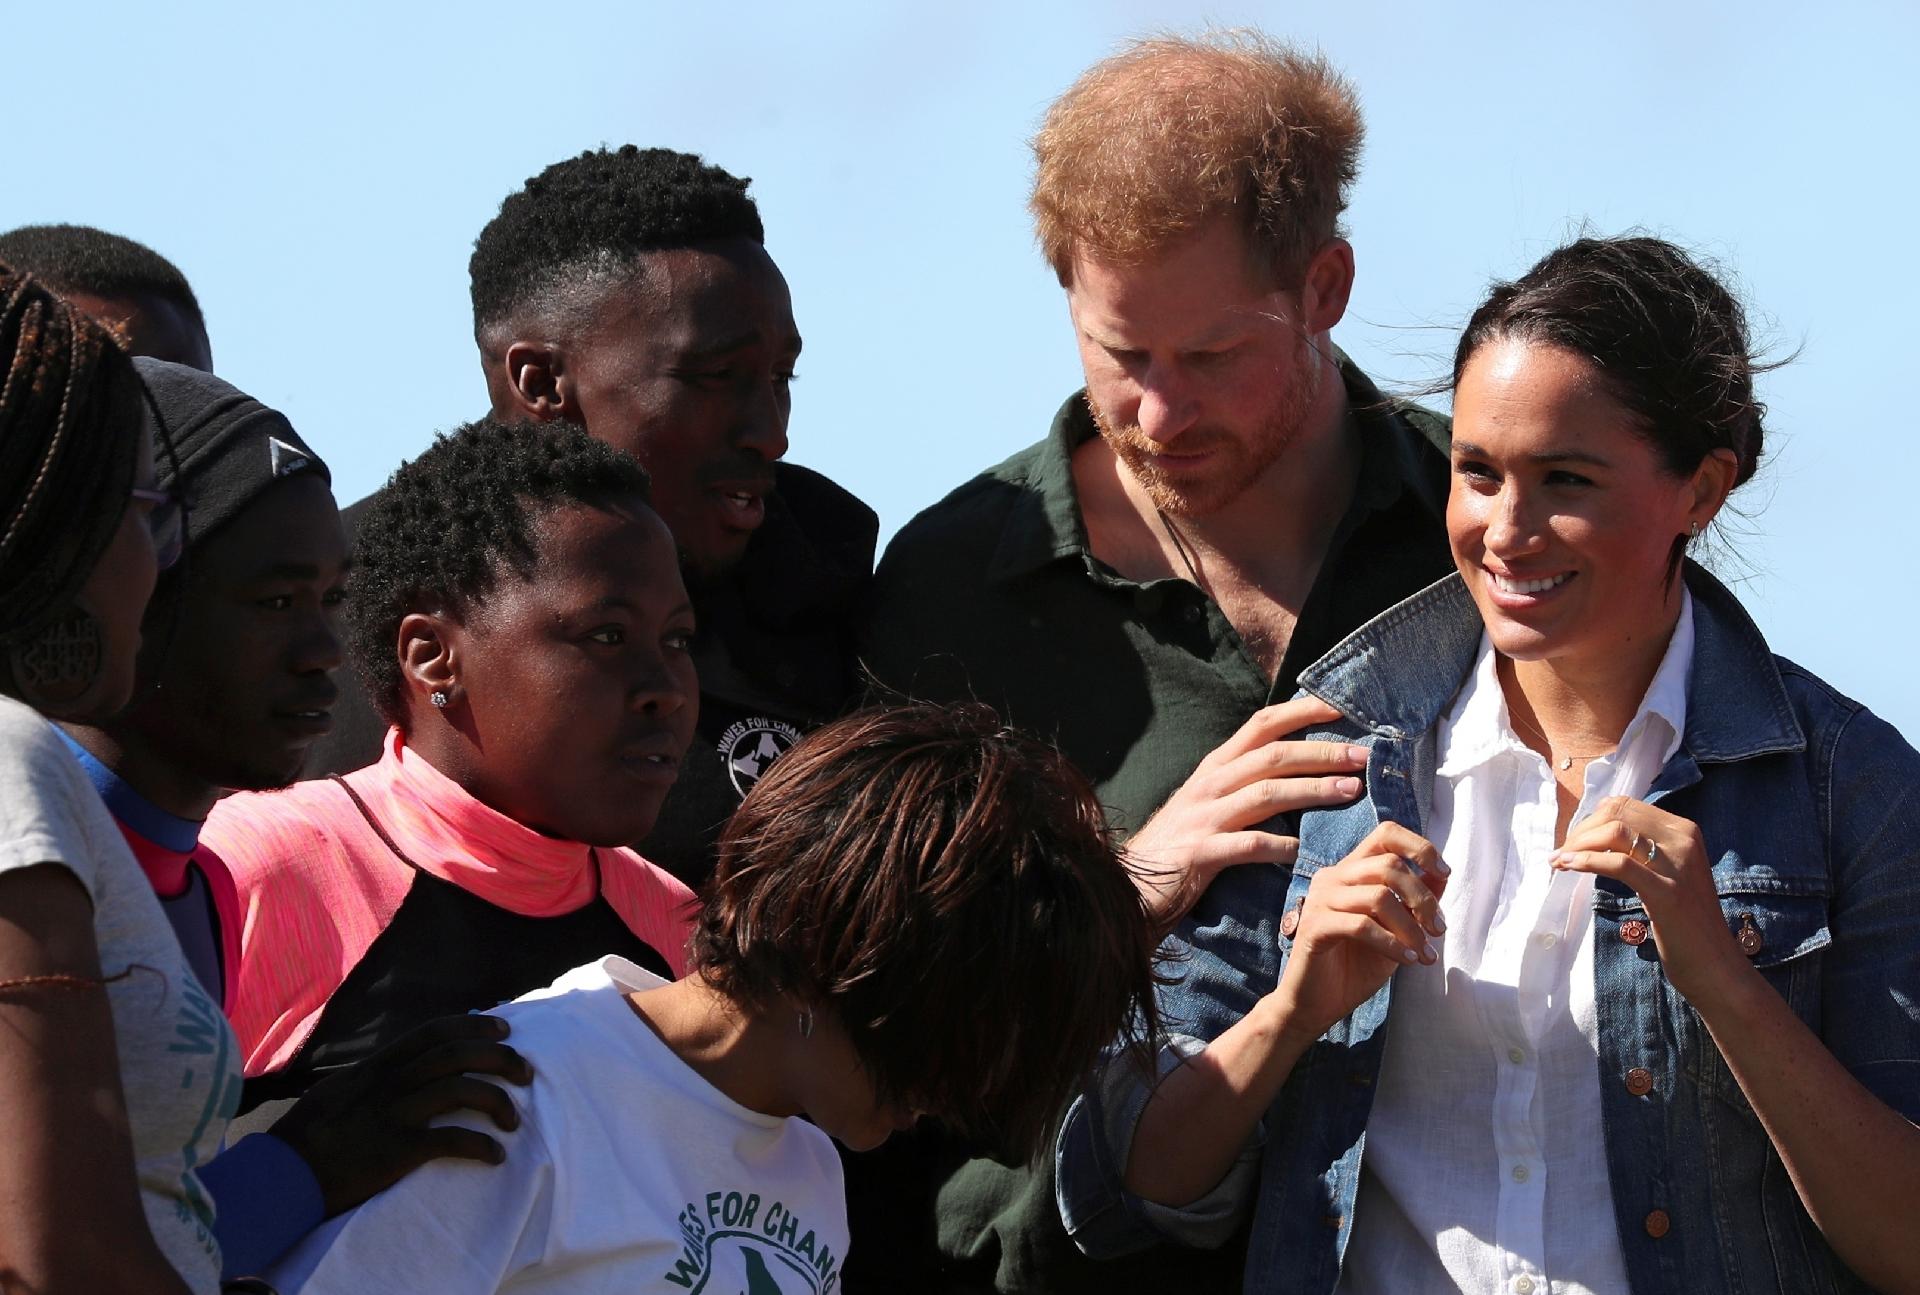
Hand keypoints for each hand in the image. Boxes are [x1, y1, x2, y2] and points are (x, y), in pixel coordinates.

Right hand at [269, 1013, 533, 1216]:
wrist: (280, 1176)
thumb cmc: (307, 1136)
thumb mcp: (339, 1091)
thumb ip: (372, 1077)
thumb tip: (402, 1066)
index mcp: (376, 1067)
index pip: (432, 1032)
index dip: (473, 1027)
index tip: (504, 1030)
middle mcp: (388, 1083)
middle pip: (455, 1055)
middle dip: (498, 1058)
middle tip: (526, 1071)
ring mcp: (392, 1115)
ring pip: (459, 1090)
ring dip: (496, 1101)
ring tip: (513, 1119)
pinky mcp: (395, 1150)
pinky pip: (450, 1140)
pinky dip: (480, 1146)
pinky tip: (495, 1156)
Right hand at [1127, 697, 1367, 924]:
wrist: (1133, 882)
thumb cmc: (1181, 842)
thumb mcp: (1211, 801)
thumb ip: (1246, 782)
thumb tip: (1298, 767)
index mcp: (1216, 766)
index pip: (1262, 725)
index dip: (1301, 712)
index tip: (1339, 709)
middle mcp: (1210, 784)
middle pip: (1273, 756)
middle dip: (1322, 753)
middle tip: (1363, 757)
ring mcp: (1204, 817)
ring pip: (1265, 794)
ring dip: (1312, 790)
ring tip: (1350, 792)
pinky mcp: (1200, 853)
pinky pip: (1246, 846)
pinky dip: (1276, 847)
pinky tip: (1300, 851)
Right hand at [1268, 822, 1448, 1042]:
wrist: (1317, 1005)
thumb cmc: (1355, 966)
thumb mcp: (1396, 930)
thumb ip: (1415, 900)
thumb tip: (1442, 873)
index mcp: (1351, 872)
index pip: (1385, 835)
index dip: (1419, 847)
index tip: (1444, 872)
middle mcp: (1333, 877)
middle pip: (1388, 865)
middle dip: (1423, 899)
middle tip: (1438, 930)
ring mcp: (1320, 901)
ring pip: (1379, 896)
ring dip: (1411, 928)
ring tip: (1424, 953)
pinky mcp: (1314, 927)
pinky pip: (1362, 926)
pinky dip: (1392, 944)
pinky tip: (1406, 961)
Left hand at [1551, 797, 1750, 1005]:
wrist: (1715, 965)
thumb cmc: (1685, 922)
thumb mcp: (1668, 873)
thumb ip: (1644, 850)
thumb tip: (1598, 835)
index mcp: (1684, 830)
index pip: (1626, 806)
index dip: (1592, 819)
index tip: (1575, 840)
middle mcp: (1684, 839)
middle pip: (1617, 814)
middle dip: (1581, 830)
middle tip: (1563, 853)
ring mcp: (1677, 864)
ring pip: (1615, 832)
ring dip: (1578, 844)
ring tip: (1559, 862)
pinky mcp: (1666, 891)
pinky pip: (1618, 864)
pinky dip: (1586, 861)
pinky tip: (1568, 867)